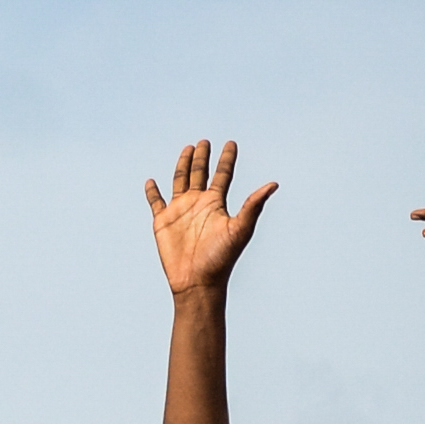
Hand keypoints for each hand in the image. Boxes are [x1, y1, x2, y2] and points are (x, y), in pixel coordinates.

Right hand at [145, 140, 276, 298]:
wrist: (197, 282)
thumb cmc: (221, 259)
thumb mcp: (240, 229)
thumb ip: (254, 205)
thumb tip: (274, 184)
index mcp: (216, 203)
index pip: (223, 174)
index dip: (227, 158)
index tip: (231, 143)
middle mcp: (198, 204)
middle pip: (200, 173)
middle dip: (203, 157)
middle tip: (205, 141)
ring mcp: (180, 211)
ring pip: (180, 181)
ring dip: (183, 165)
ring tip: (187, 148)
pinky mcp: (162, 222)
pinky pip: (155, 202)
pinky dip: (152, 192)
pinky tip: (150, 182)